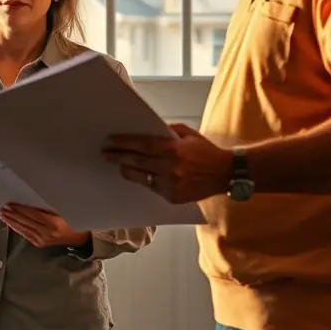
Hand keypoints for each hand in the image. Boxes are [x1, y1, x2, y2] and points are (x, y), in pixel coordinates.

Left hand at [0, 204, 90, 248]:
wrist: (79, 238)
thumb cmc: (72, 220)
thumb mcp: (63, 211)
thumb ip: (48, 208)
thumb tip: (31, 201)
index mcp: (53, 222)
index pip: (32, 214)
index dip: (21, 209)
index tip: (11, 203)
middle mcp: (46, 232)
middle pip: (26, 222)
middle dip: (13, 214)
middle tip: (3, 208)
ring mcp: (42, 239)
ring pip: (24, 229)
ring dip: (12, 222)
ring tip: (3, 215)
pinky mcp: (40, 244)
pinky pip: (26, 235)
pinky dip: (18, 229)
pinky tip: (11, 224)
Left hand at [103, 123, 232, 204]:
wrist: (225, 173)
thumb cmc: (206, 151)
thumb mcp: (188, 134)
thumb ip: (168, 132)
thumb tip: (147, 132)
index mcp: (173, 150)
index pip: (141, 145)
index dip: (123, 143)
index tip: (110, 142)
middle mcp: (170, 168)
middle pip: (136, 162)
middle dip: (118, 157)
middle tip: (106, 154)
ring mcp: (171, 185)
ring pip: (141, 177)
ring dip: (127, 170)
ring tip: (119, 165)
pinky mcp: (173, 197)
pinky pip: (152, 188)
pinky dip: (145, 180)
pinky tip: (139, 175)